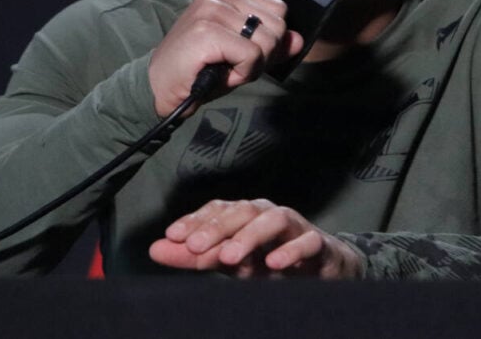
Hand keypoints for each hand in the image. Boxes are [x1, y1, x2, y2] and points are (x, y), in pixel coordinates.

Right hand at [148, 0, 302, 116]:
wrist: (159, 86)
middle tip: (232, 62)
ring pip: (268, 42)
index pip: (279, 9)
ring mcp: (212, 9)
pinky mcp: (208, 31)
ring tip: (224, 66)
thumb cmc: (202, 67)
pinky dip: (242, 74)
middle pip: (278, 25)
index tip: (241, 50)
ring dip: (251, 66)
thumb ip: (272, 43)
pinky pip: (253, 56)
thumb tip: (299, 39)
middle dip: (263, 54)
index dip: (269, 39)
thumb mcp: (243, 53)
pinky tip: (219, 72)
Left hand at [148, 198, 363, 278]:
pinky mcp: (319, 245)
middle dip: (217, 227)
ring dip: (250, 236)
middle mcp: (268, 214)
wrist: (324, 270)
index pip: (218, 209)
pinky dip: (291, 250)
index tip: (173, 236)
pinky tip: (274, 264)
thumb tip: (156, 249)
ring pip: (273, 220)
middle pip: (242, 211)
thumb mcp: (231, 263)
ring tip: (229, 257)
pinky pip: (308, 242)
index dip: (196, 220)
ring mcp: (295, 227)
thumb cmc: (272, 261)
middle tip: (195, 246)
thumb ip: (195, 257)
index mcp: (246, 216)